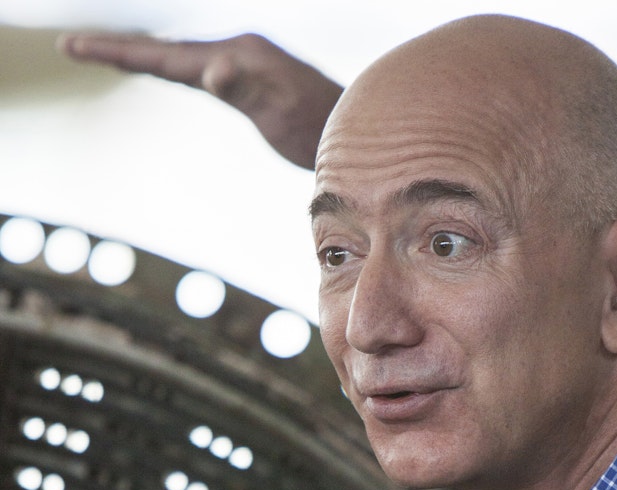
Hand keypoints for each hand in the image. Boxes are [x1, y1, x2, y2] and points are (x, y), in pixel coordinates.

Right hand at [58, 32, 342, 168]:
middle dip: (119, 49)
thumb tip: (213, 69)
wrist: (355, 128)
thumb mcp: (284, 112)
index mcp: (238, 55)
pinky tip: (170, 70)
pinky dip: (172, 67)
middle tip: (72, 46)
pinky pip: (198, 69)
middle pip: (166, 50)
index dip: (120, 53)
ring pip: (181, 57)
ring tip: (107, 54)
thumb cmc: (322, 127)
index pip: (167, 55)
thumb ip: (248, 90)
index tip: (76, 47)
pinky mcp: (250, 80)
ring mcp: (244, 64)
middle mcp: (238, 51)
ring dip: (142, 55)